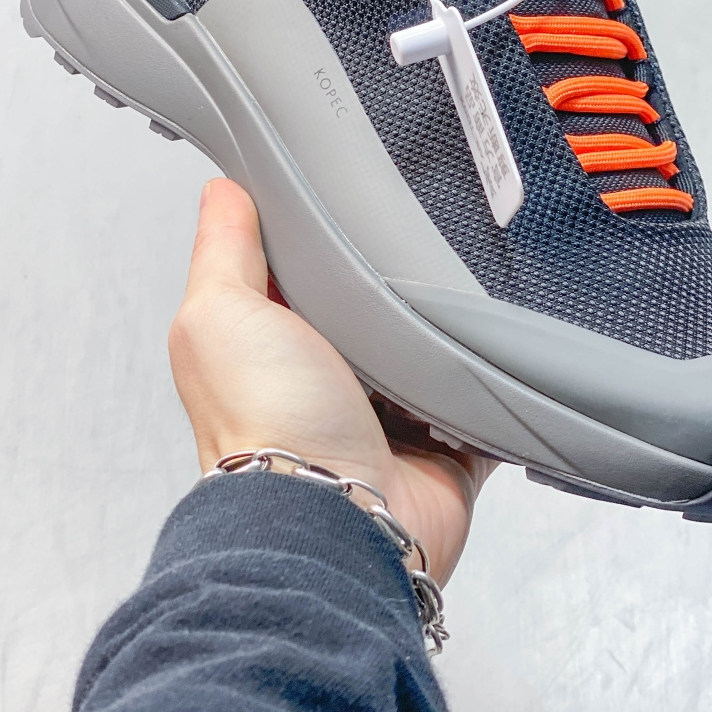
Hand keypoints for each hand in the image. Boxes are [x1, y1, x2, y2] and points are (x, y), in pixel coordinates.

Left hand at [168, 178, 495, 584]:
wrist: (339, 521)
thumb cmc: (268, 425)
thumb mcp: (220, 313)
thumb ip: (223, 249)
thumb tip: (221, 190)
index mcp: (270, 349)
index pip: (296, 275)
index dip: (315, 240)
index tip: (344, 195)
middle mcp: (325, 385)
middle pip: (370, 312)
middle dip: (393, 284)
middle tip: (419, 238)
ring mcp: (386, 419)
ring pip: (427, 353)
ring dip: (443, 331)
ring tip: (461, 289)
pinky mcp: (444, 448)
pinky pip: (479, 403)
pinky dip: (487, 382)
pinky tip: (491, 349)